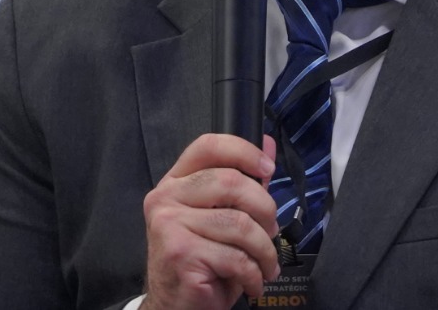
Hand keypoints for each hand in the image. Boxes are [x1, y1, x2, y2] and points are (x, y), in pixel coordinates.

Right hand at [139, 134, 280, 309]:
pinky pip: (236, 257)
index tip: (268, 169)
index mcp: (175, 182)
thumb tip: (268, 144)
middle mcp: (166, 198)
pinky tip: (252, 281)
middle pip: (231, 182)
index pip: (208, 146)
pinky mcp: (180, 253)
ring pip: (239, 223)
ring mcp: (169, 225)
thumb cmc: (201, 262)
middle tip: (271, 231)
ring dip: (264, 250)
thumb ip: (243, 183)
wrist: (175, 307)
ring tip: (266, 265)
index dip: (243, 151)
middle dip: (264, 209)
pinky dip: (254, 274)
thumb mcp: (222, 218)